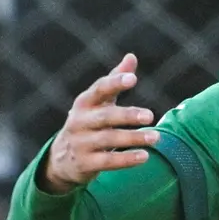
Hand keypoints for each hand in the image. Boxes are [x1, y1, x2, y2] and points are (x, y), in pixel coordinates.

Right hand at [41, 54, 158, 193]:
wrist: (61, 159)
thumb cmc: (89, 122)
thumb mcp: (98, 102)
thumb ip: (115, 80)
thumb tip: (131, 56)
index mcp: (85, 102)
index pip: (99, 89)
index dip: (114, 83)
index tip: (132, 79)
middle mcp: (80, 121)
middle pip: (105, 116)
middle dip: (127, 115)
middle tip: (151, 115)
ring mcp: (80, 143)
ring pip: (108, 139)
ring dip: (133, 138)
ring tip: (156, 137)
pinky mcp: (84, 163)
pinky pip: (107, 161)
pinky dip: (126, 159)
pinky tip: (145, 156)